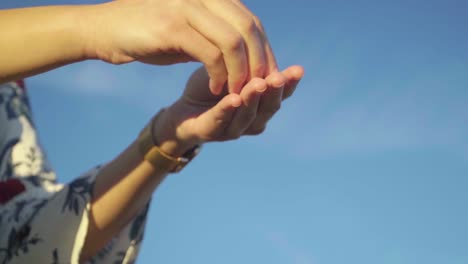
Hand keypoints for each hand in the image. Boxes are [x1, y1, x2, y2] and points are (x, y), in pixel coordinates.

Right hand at [84, 0, 276, 93]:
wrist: (103, 30)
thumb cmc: (148, 33)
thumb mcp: (188, 31)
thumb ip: (215, 36)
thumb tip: (244, 55)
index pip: (251, 21)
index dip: (264, 50)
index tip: (267, 76)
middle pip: (249, 29)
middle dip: (259, 62)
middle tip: (259, 88)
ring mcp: (187, 7)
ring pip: (234, 42)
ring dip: (241, 73)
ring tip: (237, 93)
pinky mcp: (172, 26)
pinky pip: (210, 54)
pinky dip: (219, 75)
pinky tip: (215, 90)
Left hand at [153, 65, 303, 155]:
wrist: (184, 108)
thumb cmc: (212, 88)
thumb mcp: (233, 71)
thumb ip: (250, 66)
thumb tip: (267, 47)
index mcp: (263, 105)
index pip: (282, 94)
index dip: (291, 84)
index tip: (298, 70)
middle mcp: (254, 120)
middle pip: (269, 107)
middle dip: (274, 92)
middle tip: (278, 77)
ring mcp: (234, 129)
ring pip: (248, 115)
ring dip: (253, 99)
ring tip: (258, 84)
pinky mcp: (212, 132)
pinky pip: (221, 120)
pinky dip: (228, 110)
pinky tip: (234, 98)